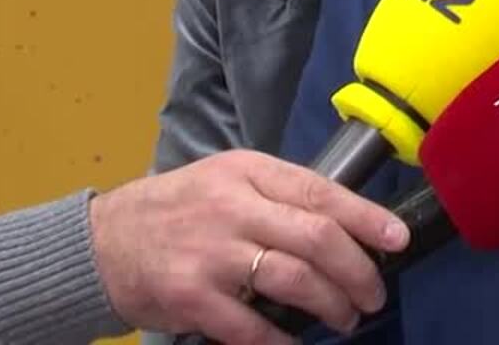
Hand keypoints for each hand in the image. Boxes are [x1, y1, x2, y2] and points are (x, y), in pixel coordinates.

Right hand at [88, 149, 409, 343]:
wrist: (101, 243)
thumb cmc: (177, 210)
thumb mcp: (227, 180)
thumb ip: (279, 196)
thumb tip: (346, 224)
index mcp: (248, 172)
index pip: (322, 192)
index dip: (367, 219)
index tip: (397, 239)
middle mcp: (233, 207)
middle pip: (317, 238)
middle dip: (358, 272)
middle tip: (373, 294)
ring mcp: (211, 253)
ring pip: (294, 279)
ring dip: (331, 304)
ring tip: (345, 318)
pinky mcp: (191, 296)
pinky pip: (251, 325)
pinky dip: (281, 341)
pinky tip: (296, 344)